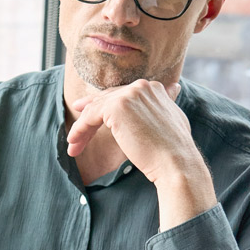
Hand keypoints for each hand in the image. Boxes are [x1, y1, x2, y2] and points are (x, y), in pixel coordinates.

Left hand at [68, 80, 215, 229]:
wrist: (175, 163)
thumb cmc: (174, 151)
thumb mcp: (173, 119)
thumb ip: (167, 104)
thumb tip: (174, 88)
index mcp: (154, 89)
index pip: (121, 95)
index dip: (103, 105)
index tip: (88, 113)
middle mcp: (142, 86)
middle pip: (106, 100)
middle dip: (88, 116)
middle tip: (75, 131)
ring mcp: (129, 94)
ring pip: (95, 109)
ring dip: (82, 129)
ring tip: (73, 147)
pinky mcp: (116, 107)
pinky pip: (90, 116)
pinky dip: (79, 130)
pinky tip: (73, 143)